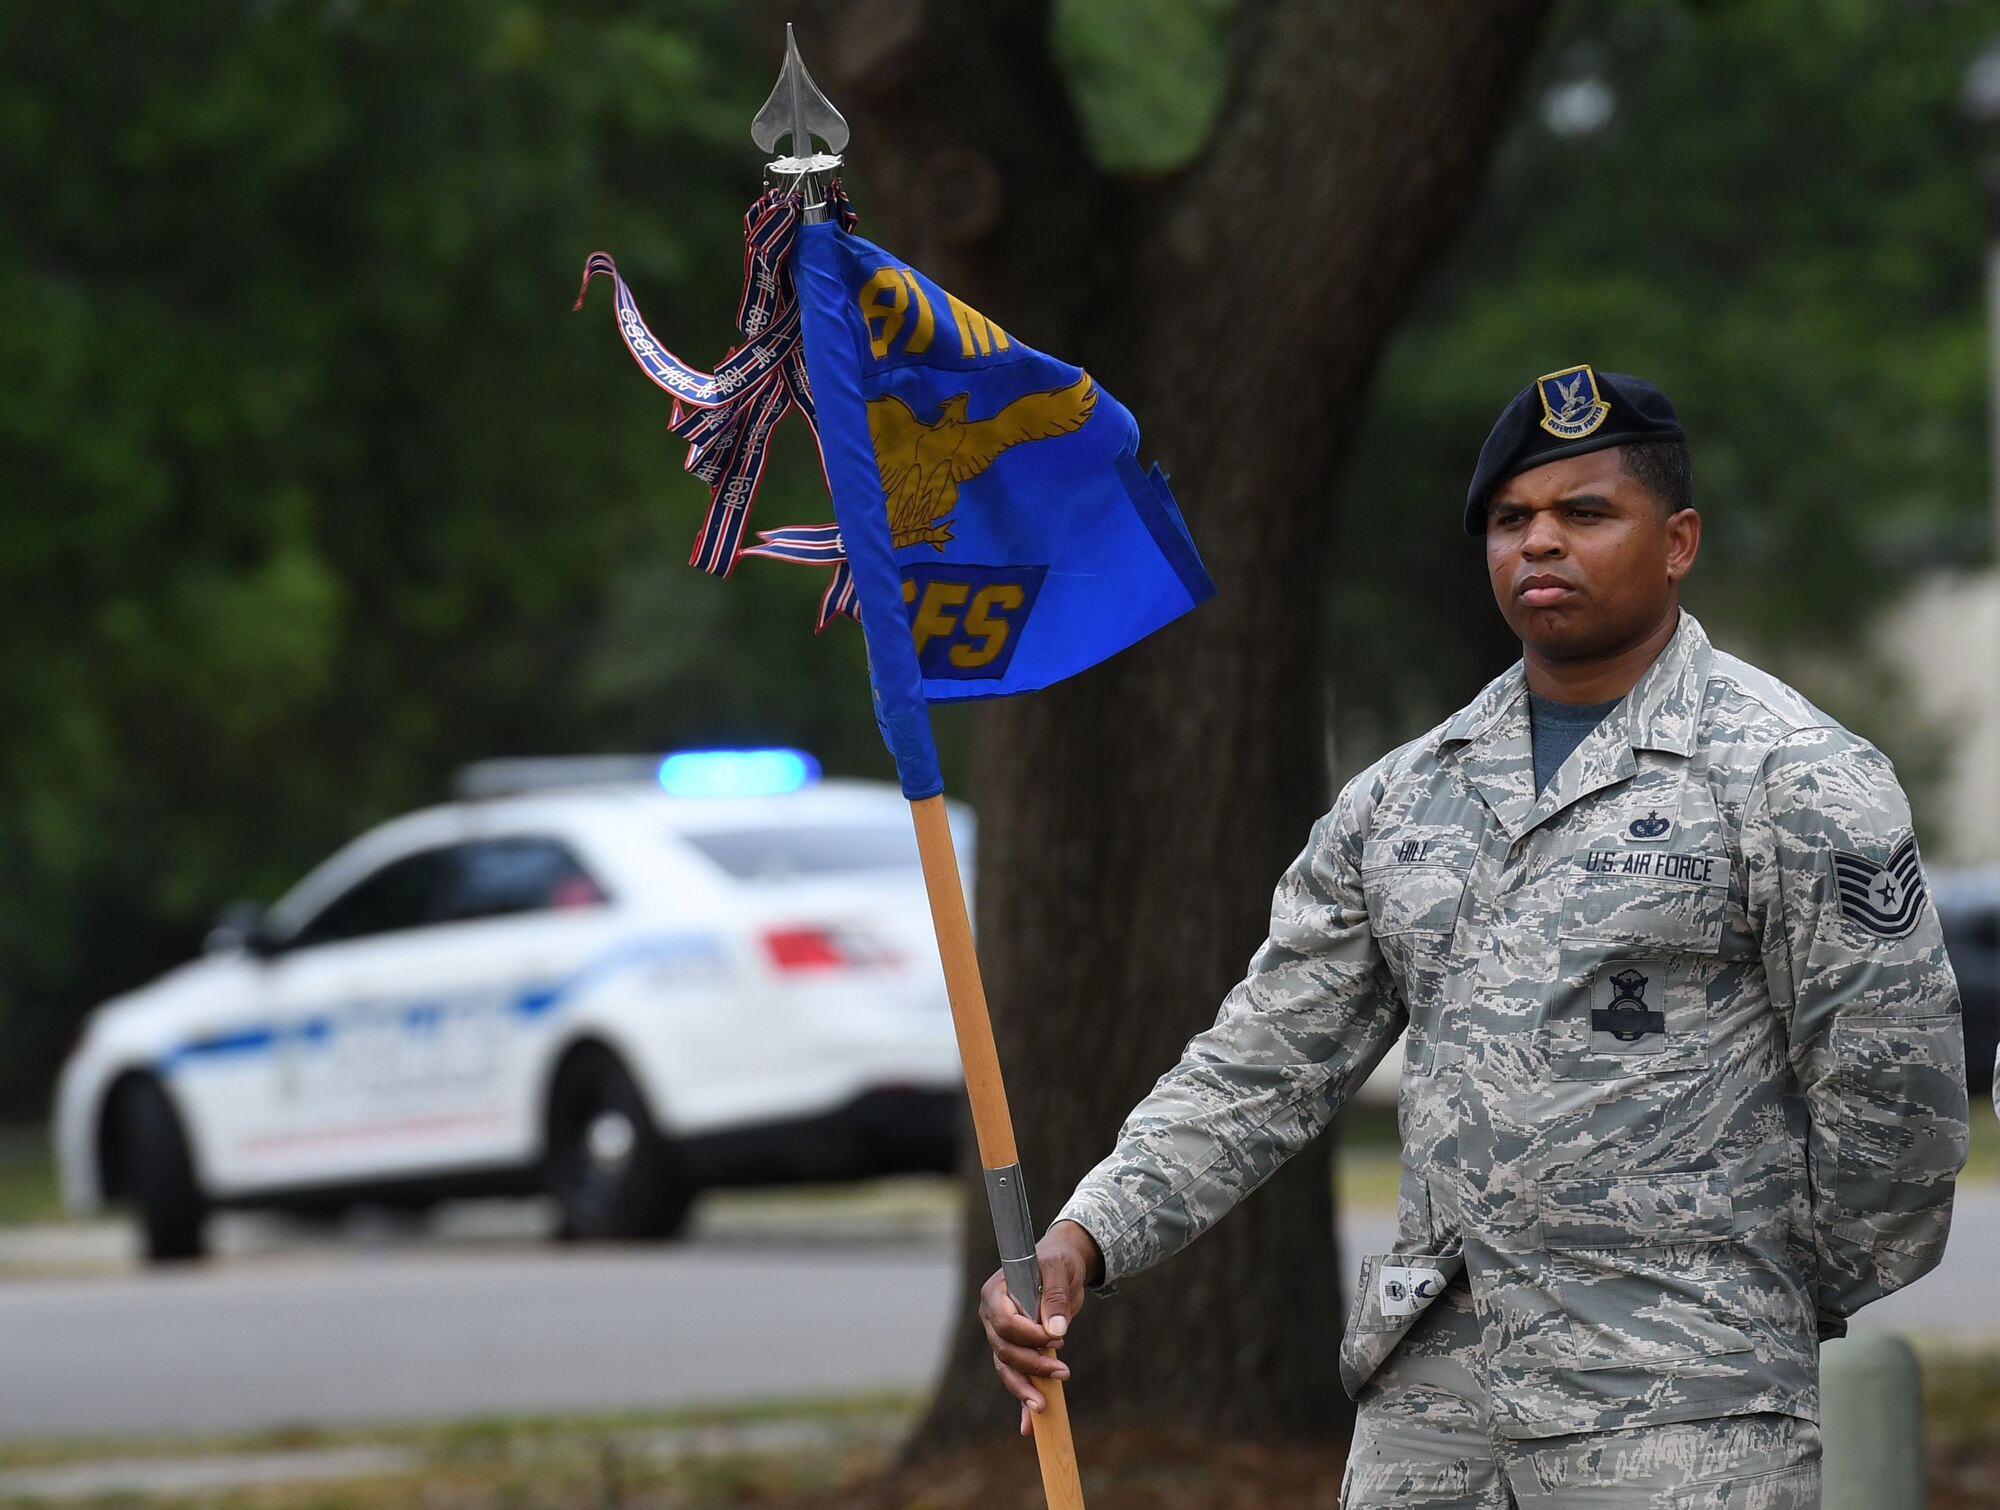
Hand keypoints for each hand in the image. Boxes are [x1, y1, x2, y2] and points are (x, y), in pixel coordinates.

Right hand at [978, 1218, 1102, 1436]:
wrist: (1061, 1268)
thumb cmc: (1057, 1262)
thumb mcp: (1060, 1270)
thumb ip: (1056, 1297)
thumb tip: (1055, 1330)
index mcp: (996, 1293)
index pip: (1003, 1322)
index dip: (1028, 1335)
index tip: (1056, 1337)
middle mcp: (992, 1317)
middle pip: (1004, 1350)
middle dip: (1032, 1365)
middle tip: (1063, 1371)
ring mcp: (1001, 1336)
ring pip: (1006, 1369)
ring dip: (1025, 1388)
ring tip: (1044, 1405)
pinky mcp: (1015, 1351)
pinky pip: (1015, 1377)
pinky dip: (1022, 1401)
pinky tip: (1030, 1426)